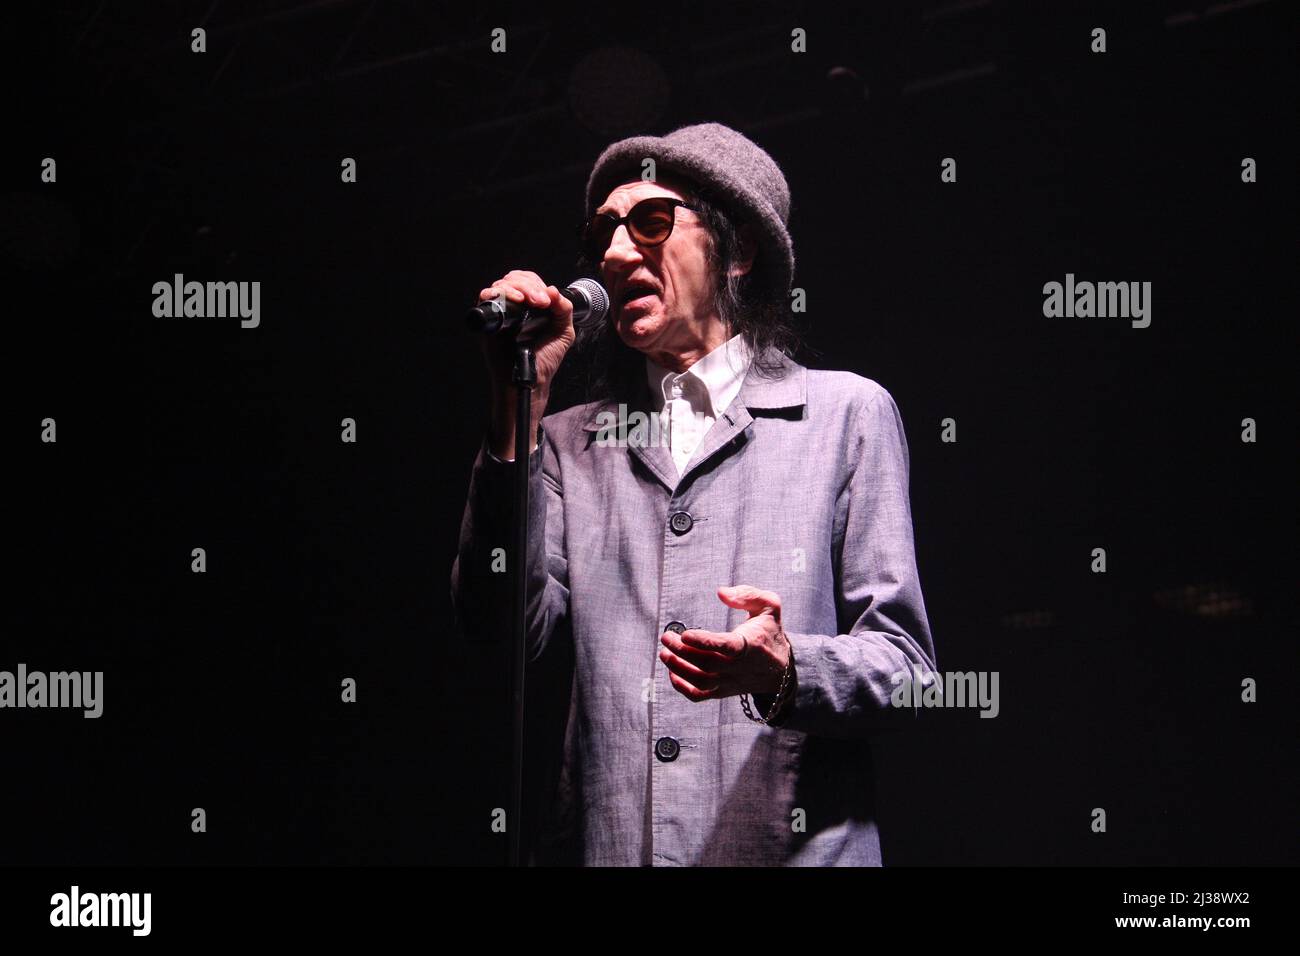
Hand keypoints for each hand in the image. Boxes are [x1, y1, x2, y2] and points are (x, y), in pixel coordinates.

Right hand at [476, 270, 575, 458]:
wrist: (531, 380)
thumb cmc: (544, 360)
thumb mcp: (563, 332)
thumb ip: (563, 309)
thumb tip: (552, 289)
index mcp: (530, 308)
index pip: (528, 281)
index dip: (537, 284)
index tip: (546, 300)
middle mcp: (513, 308)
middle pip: (514, 279)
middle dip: (529, 285)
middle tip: (540, 302)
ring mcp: (500, 314)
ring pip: (501, 285)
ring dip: (518, 288)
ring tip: (530, 302)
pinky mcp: (488, 322)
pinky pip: (486, 298)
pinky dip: (500, 293)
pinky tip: (516, 301)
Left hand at [659, 585, 791, 701]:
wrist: (781, 669)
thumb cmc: (770, 632)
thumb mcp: (769, 606)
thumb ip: (748, 594)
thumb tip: (721, 592)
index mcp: (751, 645)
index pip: (726, 647)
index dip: (704, 642)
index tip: (685, 633)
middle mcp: (739, 667)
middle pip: (707, 665)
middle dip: (682, 651)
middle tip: (666, 637)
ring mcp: (730, 682)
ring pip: (701, 682)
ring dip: (678, 668)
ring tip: (664, 653)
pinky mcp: (723, 691)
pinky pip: (700, 695)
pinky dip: (682, 687)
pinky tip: (672, 672)